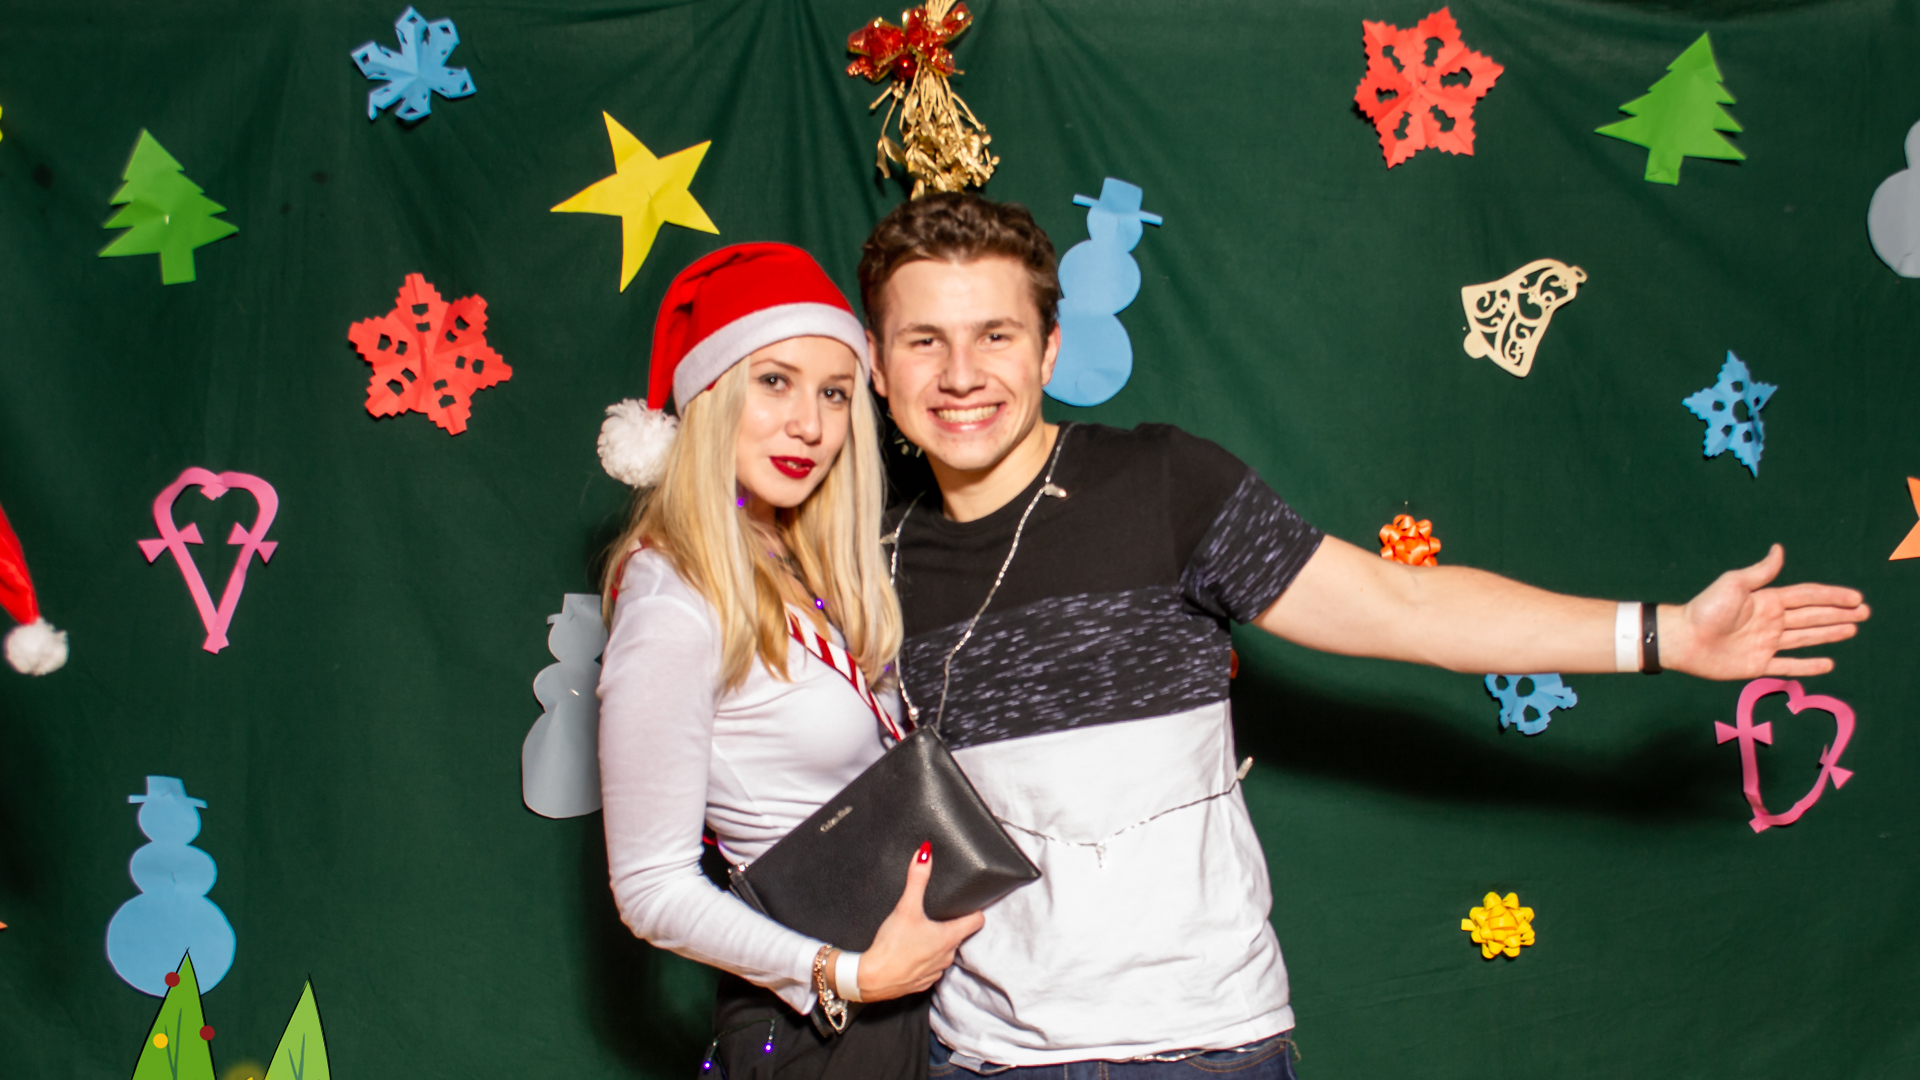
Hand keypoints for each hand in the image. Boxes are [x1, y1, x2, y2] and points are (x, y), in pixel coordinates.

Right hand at [850, 843, 984, 1001]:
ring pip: (944, 953)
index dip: (974, 910)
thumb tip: (925, 854)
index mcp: (949, 937)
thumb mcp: (905, 908)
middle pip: (959, 936)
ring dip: (937, 944)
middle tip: (939, 914)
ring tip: (922, 932)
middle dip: (951, 925)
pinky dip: (924, 959)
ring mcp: (936, 971)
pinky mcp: (922, 982)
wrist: (871, 979)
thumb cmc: (891, 946)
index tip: (969, 904)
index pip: (977, 921)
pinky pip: (930, 968)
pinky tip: (911, 951)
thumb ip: (917, 879)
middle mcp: (947, 956)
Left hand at [1667, 545, 1868, 678]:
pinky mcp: (1758, 665)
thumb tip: (1779, 549)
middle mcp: (1771, 622)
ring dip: (1830, 634)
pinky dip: (1808, 666)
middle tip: (1865, 613)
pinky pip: (1788, 666)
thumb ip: (1761, 572)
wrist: (1683, 639)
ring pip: (1806, 639)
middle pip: (1812, 617)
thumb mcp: (1734, 584)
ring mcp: (1766, 644)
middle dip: (1839, 614)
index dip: (1832, 597)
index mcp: (1768, 601)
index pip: (1807, 597)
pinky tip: (1828, 663)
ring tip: (1853, 630)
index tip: (1856, 597)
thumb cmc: (1706, 609)